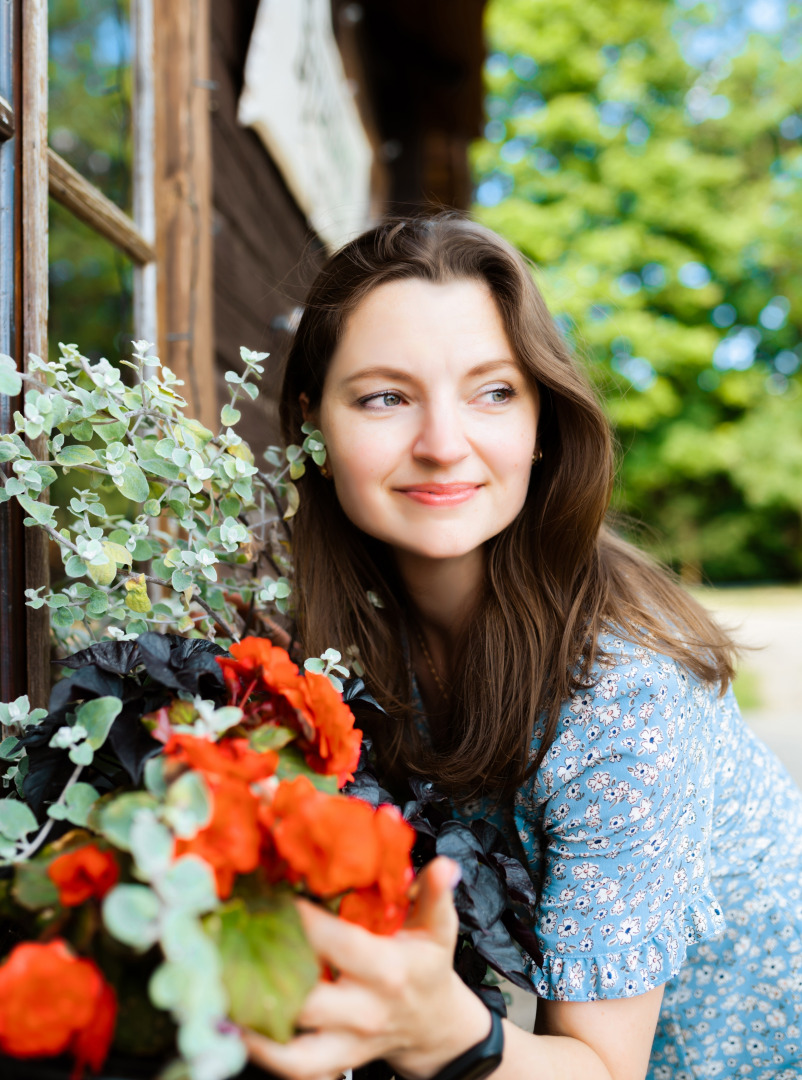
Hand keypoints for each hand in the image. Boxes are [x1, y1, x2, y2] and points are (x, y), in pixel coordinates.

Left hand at [243, 857, 490, 1079]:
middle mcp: (364, 1009)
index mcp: (387, 970)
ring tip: (218, 987)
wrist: (436, 1027)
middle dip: (265, 967)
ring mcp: (348, 1041)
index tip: (271, 894)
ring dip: (252, 1019)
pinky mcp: (335, 1061)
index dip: (301, 921)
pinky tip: (232, 1024)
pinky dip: (261, 1052)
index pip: (337, 944)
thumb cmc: (428, 967)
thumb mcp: (438, 929)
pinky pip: (294, 1067)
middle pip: (306, 996)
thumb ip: (436, 895)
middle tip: (230, 934)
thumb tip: (445, 864)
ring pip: (293, 1044)